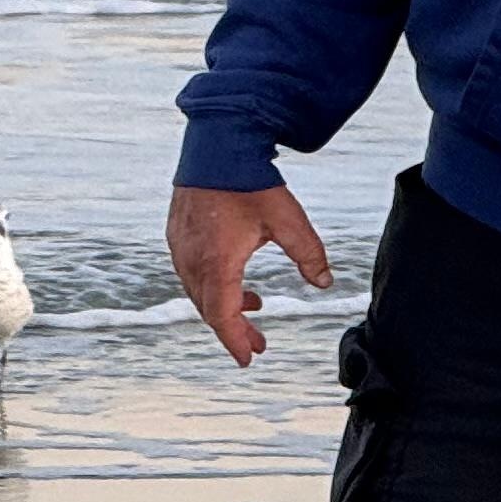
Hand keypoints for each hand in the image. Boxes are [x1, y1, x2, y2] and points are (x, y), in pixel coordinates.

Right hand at [169, 182, 333, 365]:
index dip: (236, 341)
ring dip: (223, 305)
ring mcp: (180, 246)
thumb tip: (323, 283)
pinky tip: (233, 279)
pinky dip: (211, 285)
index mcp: (217, 263)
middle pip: (209, 309)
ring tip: (253, 307)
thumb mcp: (287, 219)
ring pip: (198, 291)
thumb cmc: (250, 179)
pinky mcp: (177, 233)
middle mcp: (192, 259)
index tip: (249, 359)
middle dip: (234, 329)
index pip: (222, 317)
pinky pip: (190, 271)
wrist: (217, 142)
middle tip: (258, 343)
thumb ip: (308, 253)